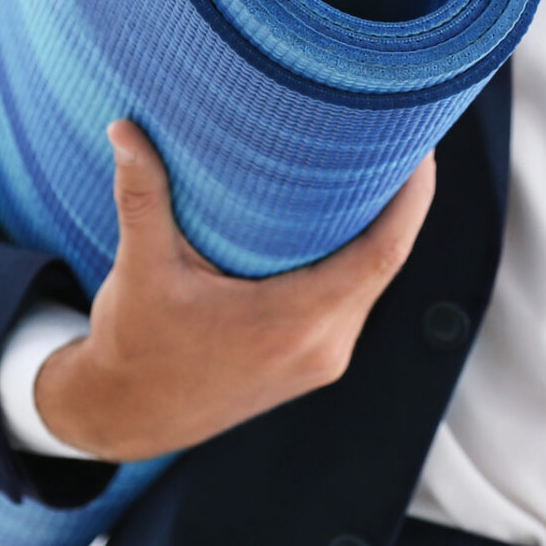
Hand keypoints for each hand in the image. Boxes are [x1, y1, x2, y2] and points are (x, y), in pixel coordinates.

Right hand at [35, 121, 437, 460]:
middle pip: (387, 262)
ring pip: (372, 283)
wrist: (126, 419)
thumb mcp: (138, 271)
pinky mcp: (314, 363)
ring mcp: (323, 359)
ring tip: (377, 168)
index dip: (412, 197)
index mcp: (294, 324)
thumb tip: (125, 126)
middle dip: (398, 200)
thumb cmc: (134, 347)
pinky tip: (347, 222)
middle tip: (396, 134)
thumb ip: (140, 196)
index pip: (383, 253)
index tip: (419, 146)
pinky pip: (354, 300)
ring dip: (378, 230)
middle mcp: (323, 346)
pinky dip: (355, 260)